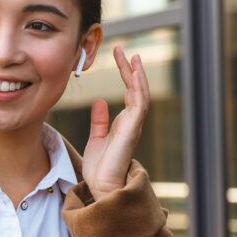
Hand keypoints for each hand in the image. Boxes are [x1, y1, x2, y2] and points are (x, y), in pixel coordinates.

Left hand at [81, 47, 149, 201]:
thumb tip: (99, 102)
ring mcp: (134, 125)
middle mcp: (132, 122)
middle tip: (122, 50)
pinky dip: (138, 88)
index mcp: (124, 123)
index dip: (126, 73)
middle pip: (136, 89)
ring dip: (136, 74)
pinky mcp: (132, 130)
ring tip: (132, 56)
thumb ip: (99, 120)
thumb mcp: (96, 139)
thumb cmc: (100, 169)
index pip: (129, 92)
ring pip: (140, 94)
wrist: (101, 186)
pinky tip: (135, 74)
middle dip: (130, 69)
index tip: (119, 56)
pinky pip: (139, 105)